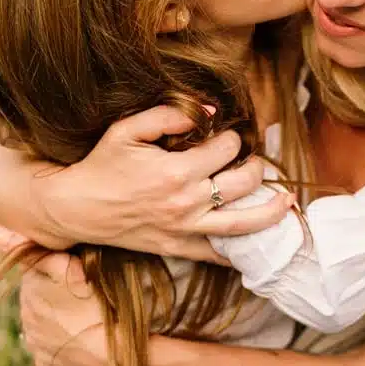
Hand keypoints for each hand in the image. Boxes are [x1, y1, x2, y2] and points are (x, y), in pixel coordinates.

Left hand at [0, 228, 109, 365]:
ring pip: (42, 320)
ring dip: (57, 316)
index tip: (76, 276)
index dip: (57, 270)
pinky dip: (60, 339)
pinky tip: (78, 336)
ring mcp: (34, 340)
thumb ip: (31, 249)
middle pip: (38, 295)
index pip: (37, 270)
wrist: (112, 350)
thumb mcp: (67, 267)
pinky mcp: (44, 361)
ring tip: (83, 317)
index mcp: (30, 288)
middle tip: (83, 296)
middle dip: (54, 293)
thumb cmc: (94, 303)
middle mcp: (25, 314)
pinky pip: (49, 345)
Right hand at [38, 105, 291, 260]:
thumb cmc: (102, 165)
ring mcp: (184, 229)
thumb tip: (208, 110)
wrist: (76, 207)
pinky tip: (259, 246)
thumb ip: (169, 114)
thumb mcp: (128, 129)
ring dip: (270, 212)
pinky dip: (240, 252)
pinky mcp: (178, 248)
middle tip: (253, 161)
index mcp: (176, 171)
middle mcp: (186, 203)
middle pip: (242, 183)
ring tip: (288, 203)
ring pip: (242, 224)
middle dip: (254, 167)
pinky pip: (217, 255)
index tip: (224, 135)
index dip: (230, 137)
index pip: (226, 149)